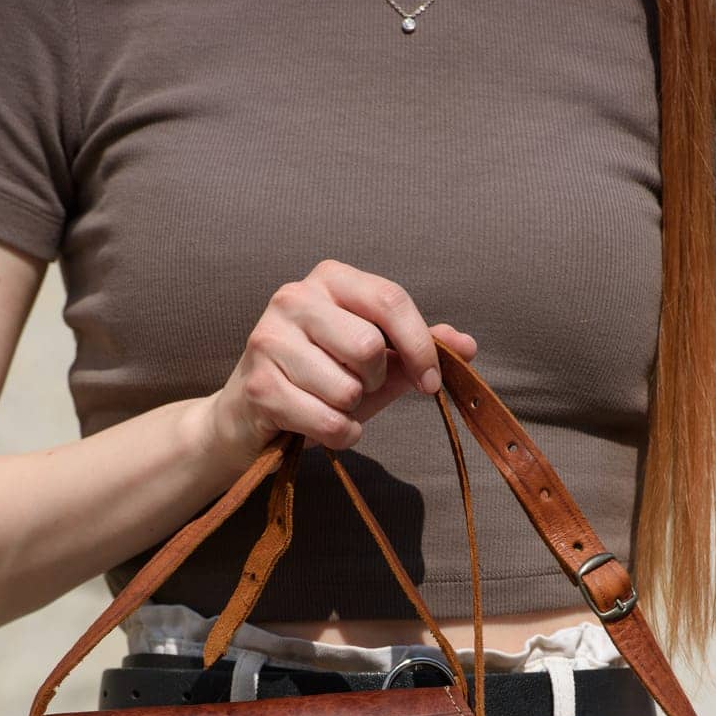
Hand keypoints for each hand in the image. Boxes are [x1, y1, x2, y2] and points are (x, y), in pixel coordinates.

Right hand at [201, 257, 478, 467]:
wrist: (248, 415)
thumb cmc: (318, 382)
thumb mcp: (373, 362)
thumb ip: (417, 349)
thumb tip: (467, 346)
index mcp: (329, 279)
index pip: (390, 300)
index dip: (420, 346)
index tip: (431, 381)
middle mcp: (294, 298)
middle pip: (369, 346)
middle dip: (374, 381)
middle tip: (356, 387)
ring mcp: (270, 340)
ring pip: (347, 390)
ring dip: (351, 411)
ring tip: (327, 403)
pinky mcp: (258, 386)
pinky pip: (328, 422)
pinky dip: (338, 435)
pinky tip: (319, 426)